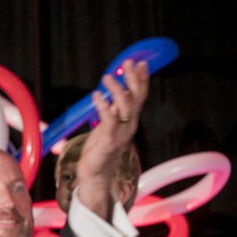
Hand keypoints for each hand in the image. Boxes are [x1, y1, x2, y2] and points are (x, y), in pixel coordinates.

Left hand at [76, 59, 148, 219]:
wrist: (95, 174)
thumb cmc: (99, 149)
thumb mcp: (107, 125)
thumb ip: (112, 109)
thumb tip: (114, 92)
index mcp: (130, 121)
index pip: (139, 97)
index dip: (141, 80)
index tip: (140, 62)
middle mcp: (129, 125)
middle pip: (136, 98)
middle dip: (134, 79)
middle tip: (128, 62)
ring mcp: (121, 133)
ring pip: (125, 107)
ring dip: (117, 89)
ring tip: (107, 77)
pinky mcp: (109, 141)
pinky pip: (109, 120)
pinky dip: (103, 106)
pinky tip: (96, 95)